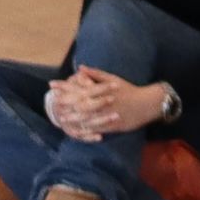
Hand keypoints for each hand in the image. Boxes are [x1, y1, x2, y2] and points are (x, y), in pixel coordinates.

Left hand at [48, 68, 167, 141]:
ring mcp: (108, 114)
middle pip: (80, 102)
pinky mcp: (113, 125)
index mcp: (102, 89)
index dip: (64, 86)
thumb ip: (95, 74)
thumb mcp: (113, 79)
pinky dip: (87, 130)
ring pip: (88, 116)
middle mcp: (103, 101)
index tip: (52, 84)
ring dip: (74, 117)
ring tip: (61, 117)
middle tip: (52, 102)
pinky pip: (98, 128)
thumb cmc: (128, 90)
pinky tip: (77, 131)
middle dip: (65, 102)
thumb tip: (80, 68)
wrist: (147, 103)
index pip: (79, 87)